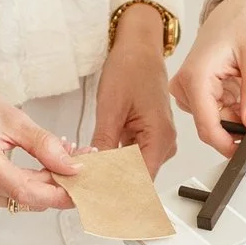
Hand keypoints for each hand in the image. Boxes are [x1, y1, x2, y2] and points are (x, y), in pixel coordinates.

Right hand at [0, 68, 77, 210]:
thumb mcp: (13, 118)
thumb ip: (44, 144)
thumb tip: (72, 167)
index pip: (26, 191)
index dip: (58, 193)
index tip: (82, 185)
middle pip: (28, 197)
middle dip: (59, 182)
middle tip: (81, 159)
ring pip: (23, 198)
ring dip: (47, 183)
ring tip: (61, 156)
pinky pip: (13, 195)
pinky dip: (32, 183)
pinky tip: (43, 166)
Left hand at [91, 6, 177, 176]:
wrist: (139, 47)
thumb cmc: (131, 67)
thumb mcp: (110, 107)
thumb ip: (103, 144)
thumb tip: (93, 170)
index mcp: (160, 137)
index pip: (138, 180)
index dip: (115, 191)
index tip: (92, 197)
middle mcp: (164, 143)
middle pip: (136, 178)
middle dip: (109, 184)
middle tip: (81, 188)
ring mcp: (157, 141)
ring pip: (132, 170)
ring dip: (109, 173)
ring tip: (84, 173)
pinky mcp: (148, 137)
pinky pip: (131, 158)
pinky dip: (113, 161)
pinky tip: (95, 161)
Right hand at [173, 0, 245, 153]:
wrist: (242, 7)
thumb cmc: (243, 19)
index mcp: (195, 77)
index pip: (208, 127)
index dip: (233, 143)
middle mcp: (189, 88)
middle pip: (222, 125)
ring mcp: (197, 93)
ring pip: (231, 120)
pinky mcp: (208, 94)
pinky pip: (232, 111)